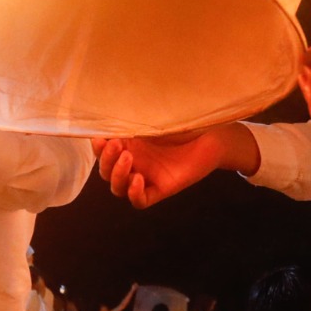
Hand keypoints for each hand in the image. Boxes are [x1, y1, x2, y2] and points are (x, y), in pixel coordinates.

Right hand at [95, 124, 253, 208]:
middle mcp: (134, 162)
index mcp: (128, 145)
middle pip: (106, 171)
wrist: (213, 136)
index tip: (100, 137)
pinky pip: (140, 201)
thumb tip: (108, 108)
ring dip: (117, 175)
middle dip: (106, 160)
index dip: (97, 148)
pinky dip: (134, 193)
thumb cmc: (184, 123)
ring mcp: (146, 177)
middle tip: (117, 145)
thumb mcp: (155, 118)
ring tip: (129, 159)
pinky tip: (139, 179)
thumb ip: (133, 118)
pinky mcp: (160, 190)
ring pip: (118, 188)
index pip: (102, 151)